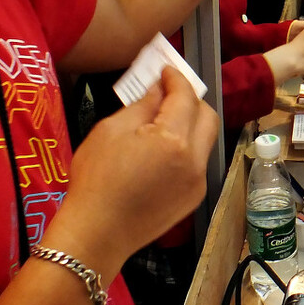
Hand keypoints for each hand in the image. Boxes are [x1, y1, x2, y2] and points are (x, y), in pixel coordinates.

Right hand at [47, 67, 217, 280]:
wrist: (97, 233)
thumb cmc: (96, 179)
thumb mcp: (111, 131)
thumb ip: (142, 106)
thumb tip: (158, 89)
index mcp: (174, 140)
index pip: (185, 97)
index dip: (176, 80)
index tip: (166, 71)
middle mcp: (195, 159)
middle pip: (207, 117)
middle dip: (191, 101)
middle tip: (168, 95)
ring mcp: (198, 180)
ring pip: (204, 141)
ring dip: (189, 126)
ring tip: (162, 123)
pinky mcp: (194, 197)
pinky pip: (197, 163)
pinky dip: (185, 149)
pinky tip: (160, 153)